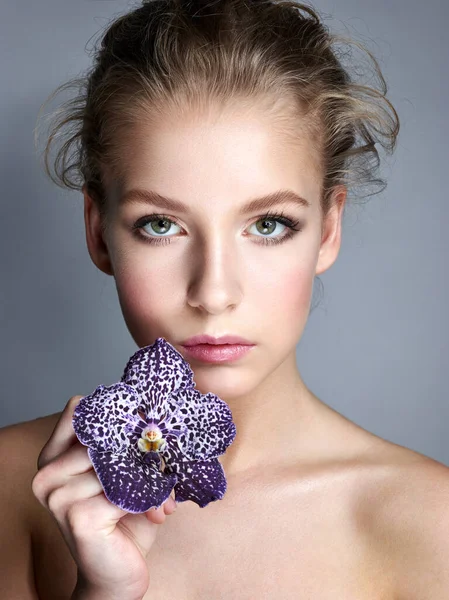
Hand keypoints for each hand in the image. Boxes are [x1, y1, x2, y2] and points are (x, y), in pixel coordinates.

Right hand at [32, 396, 176, 599]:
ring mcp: (59, 496)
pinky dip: (149, 501)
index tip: (143, 424)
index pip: (78, 410)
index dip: (115, 414)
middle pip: (104, 437)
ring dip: (150, 481)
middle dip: (141, 452)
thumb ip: (128, 444)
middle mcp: (48, 474)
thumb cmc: (122, 519)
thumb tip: (155, 418)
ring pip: (118, 465)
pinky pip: (126, 493)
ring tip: (161, 498)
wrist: (116, 575)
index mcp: (54, 456)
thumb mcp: (123, 473)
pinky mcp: (78, 518)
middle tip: (163, 471)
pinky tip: (155, 514)